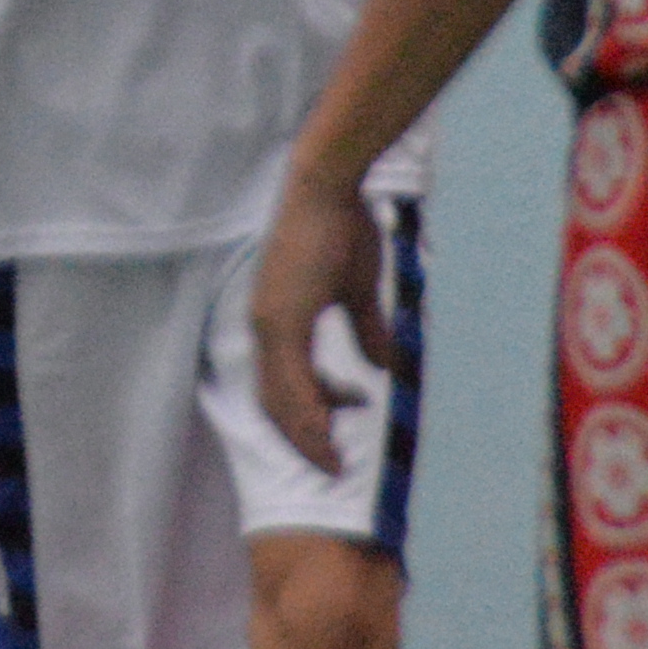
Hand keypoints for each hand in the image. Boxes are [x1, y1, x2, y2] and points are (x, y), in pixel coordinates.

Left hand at [248, 170, 390, 474]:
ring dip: (306, 436)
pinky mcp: (282, 318)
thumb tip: (382, 366)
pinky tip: (328, 434)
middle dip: (303, 439)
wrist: (327, 185)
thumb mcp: (357, 290)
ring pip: (279, 400)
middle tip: (335, 463)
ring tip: (335, 460)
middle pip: (274, 403)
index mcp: (278, 319)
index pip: (281, 385)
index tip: (344, 425)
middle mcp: (265, 325)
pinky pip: (290, 381)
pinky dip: (307, 414)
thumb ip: (366, 329)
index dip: (307, 416)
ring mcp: (270, 322)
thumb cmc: (342, 227)